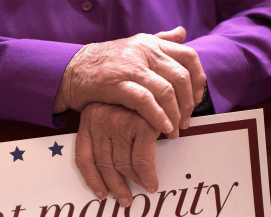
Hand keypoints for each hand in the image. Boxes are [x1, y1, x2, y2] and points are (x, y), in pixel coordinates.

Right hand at [55, 27, 204, 138]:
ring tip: (174, 131)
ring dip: (175, 114)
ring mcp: (131, 67)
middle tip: (186, 122)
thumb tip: (181, 33)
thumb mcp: (134, 47)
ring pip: (166, 90)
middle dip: (188, 104)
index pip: (189, 56)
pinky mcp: (117, 84)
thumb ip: (159, 41)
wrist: (71, 70)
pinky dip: (158, 116)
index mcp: (151, 43)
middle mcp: (145, 51)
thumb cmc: (103, 65)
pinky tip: (162, 128)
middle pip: (181, 77)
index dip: (198, 80)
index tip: (197, 100)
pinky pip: (145, 101)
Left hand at [75, 102, 159, 206]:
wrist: (151, 65)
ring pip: (123, 165)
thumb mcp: (109, 111)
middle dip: (117, 186)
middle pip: (104, 165)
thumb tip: (106, 175)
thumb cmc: (131, 96)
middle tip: (126, 199)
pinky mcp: (142, 124)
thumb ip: (107, 136)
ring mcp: (120, 122)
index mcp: (89, 118)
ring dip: (135, 181)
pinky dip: (148, 175)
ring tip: (144, 188)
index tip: (101, 194)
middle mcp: (100, 120)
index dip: (92, 179)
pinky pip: (142, 161)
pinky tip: (152, 181)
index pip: (83, 158)